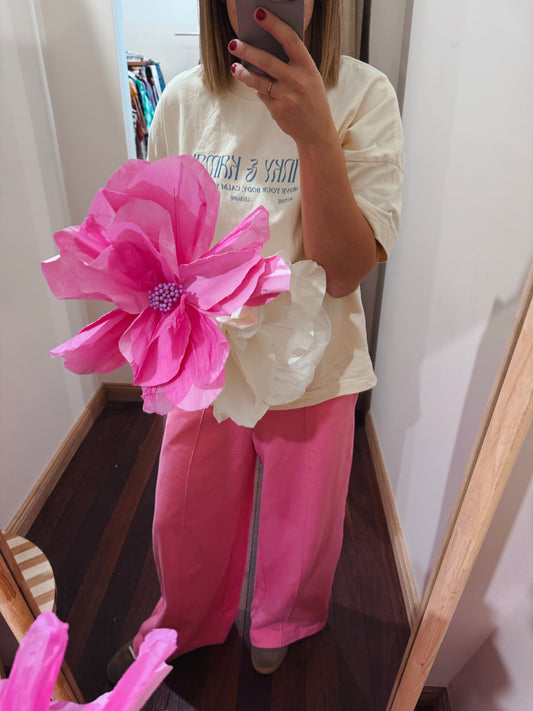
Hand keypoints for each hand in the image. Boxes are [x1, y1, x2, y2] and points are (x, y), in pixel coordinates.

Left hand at [229, 8, 336, 147]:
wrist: (316, 131)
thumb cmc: (311, 99)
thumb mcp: (309, 77)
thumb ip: (292, 63)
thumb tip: (264, 48)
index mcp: (308, 66)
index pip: (289, 40)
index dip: (274, 25)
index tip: (259, 13)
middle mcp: (297, 80)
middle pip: (267, 60)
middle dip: (248, 50)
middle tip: (234, 42)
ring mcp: (287, 96)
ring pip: (259, 81)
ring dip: (243, 73)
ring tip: (234, 66)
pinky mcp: (277, 110)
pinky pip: (262, 95)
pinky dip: (257, 90)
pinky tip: (254, 86)